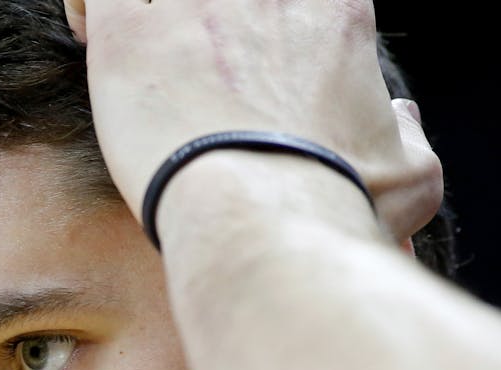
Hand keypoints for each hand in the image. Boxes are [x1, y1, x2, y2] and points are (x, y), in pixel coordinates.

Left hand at [62, 0, 440, 241]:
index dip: (265, 19)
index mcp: (333, 9)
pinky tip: (92, 39)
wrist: (267, 217)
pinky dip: (89, 10)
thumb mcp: (411, 175)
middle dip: (209, 18)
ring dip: (147, 12)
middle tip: (187, 58)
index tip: (244, 57)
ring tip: (139, 52)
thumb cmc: (337, 206)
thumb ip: (410, 136)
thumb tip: (402, 115)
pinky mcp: (130, 26)